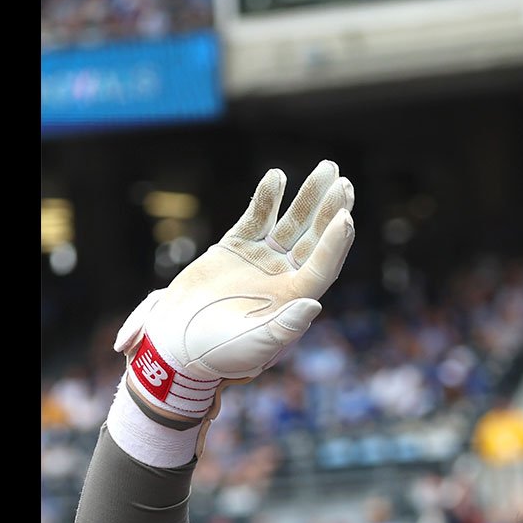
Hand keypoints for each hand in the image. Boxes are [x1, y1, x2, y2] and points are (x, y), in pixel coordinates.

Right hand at [115, 161, 355, 421]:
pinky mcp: (235, 249)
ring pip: (292, 222)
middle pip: (315, 237)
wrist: (177, 346)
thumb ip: (284, 328)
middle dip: (330, 209)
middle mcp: (283, 277)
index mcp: (294, 299)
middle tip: (342, 182)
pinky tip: (277, 177)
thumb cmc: (217, 354)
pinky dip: (267, 197)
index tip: (345, 216)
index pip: (323, 265)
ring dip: (309, 197)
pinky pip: (256, 217)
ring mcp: (261, 260)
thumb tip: (314, 305)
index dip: (335, 242)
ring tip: (327, 168)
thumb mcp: (253, 346)